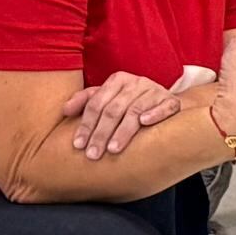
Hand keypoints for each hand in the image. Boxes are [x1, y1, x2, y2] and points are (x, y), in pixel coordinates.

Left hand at [61, 71, 180, 157]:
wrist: (164, 102)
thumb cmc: (128, 103)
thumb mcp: (106, 98)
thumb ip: (84, 101)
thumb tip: (65, 111)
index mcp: (118, 80)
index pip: (96, 103)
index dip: (86, 125)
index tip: (78, 145)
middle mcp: (136, 83)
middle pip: (113, 109)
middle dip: (101, 133)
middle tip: (93, 154)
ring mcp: (155, 91)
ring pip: (135, 110)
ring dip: (123, 130)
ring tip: (113, 149)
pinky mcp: (171, 101)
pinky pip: (164, 106)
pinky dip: (155, 114)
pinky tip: (145, 124)